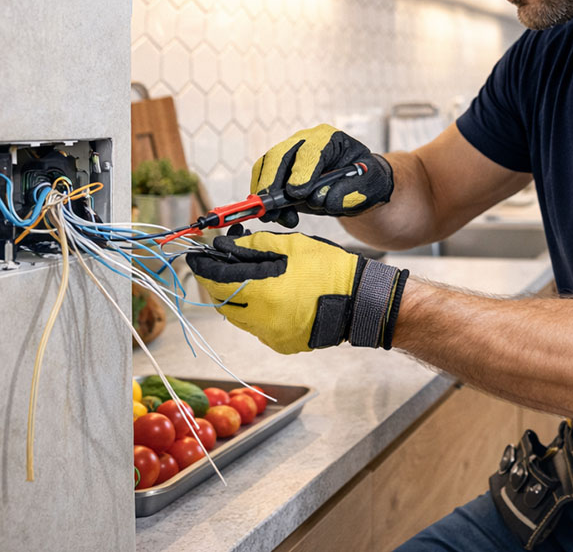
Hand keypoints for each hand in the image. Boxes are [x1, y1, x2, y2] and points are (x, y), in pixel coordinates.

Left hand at [186, 230, 407, 354]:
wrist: (360, 301)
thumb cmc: (328, 269)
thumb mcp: (290, 246)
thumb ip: (253, 246)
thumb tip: (225, 246)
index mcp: (263, 293)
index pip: (217, 281)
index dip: (204, 267)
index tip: (196, 257)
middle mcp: (262, 320)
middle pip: (223, 301)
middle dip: (217, 281)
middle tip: (221, 262)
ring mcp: (272, 336)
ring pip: (238, 316)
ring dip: (234, 296)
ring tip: (246, 275)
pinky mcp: (282, 344)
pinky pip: (256, 327)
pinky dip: (254, 310)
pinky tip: (267, 294)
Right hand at [251, 123, 393, 226]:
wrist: (357, 186)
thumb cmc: (364, 181)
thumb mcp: (367, 185)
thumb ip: (346, 190)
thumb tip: (319, 199)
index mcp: (330, 139)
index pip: (311, 149)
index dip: (302, 171)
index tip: (297, 193)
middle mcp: (304, 141)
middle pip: (279, 154)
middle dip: (272, 180)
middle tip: (273, 206)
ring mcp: (289, 155)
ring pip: (266, 167)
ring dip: (266, 193)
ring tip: (276, 217)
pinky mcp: (280, 173)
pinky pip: (263, 181)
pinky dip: (266, 201)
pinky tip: (278, 217)